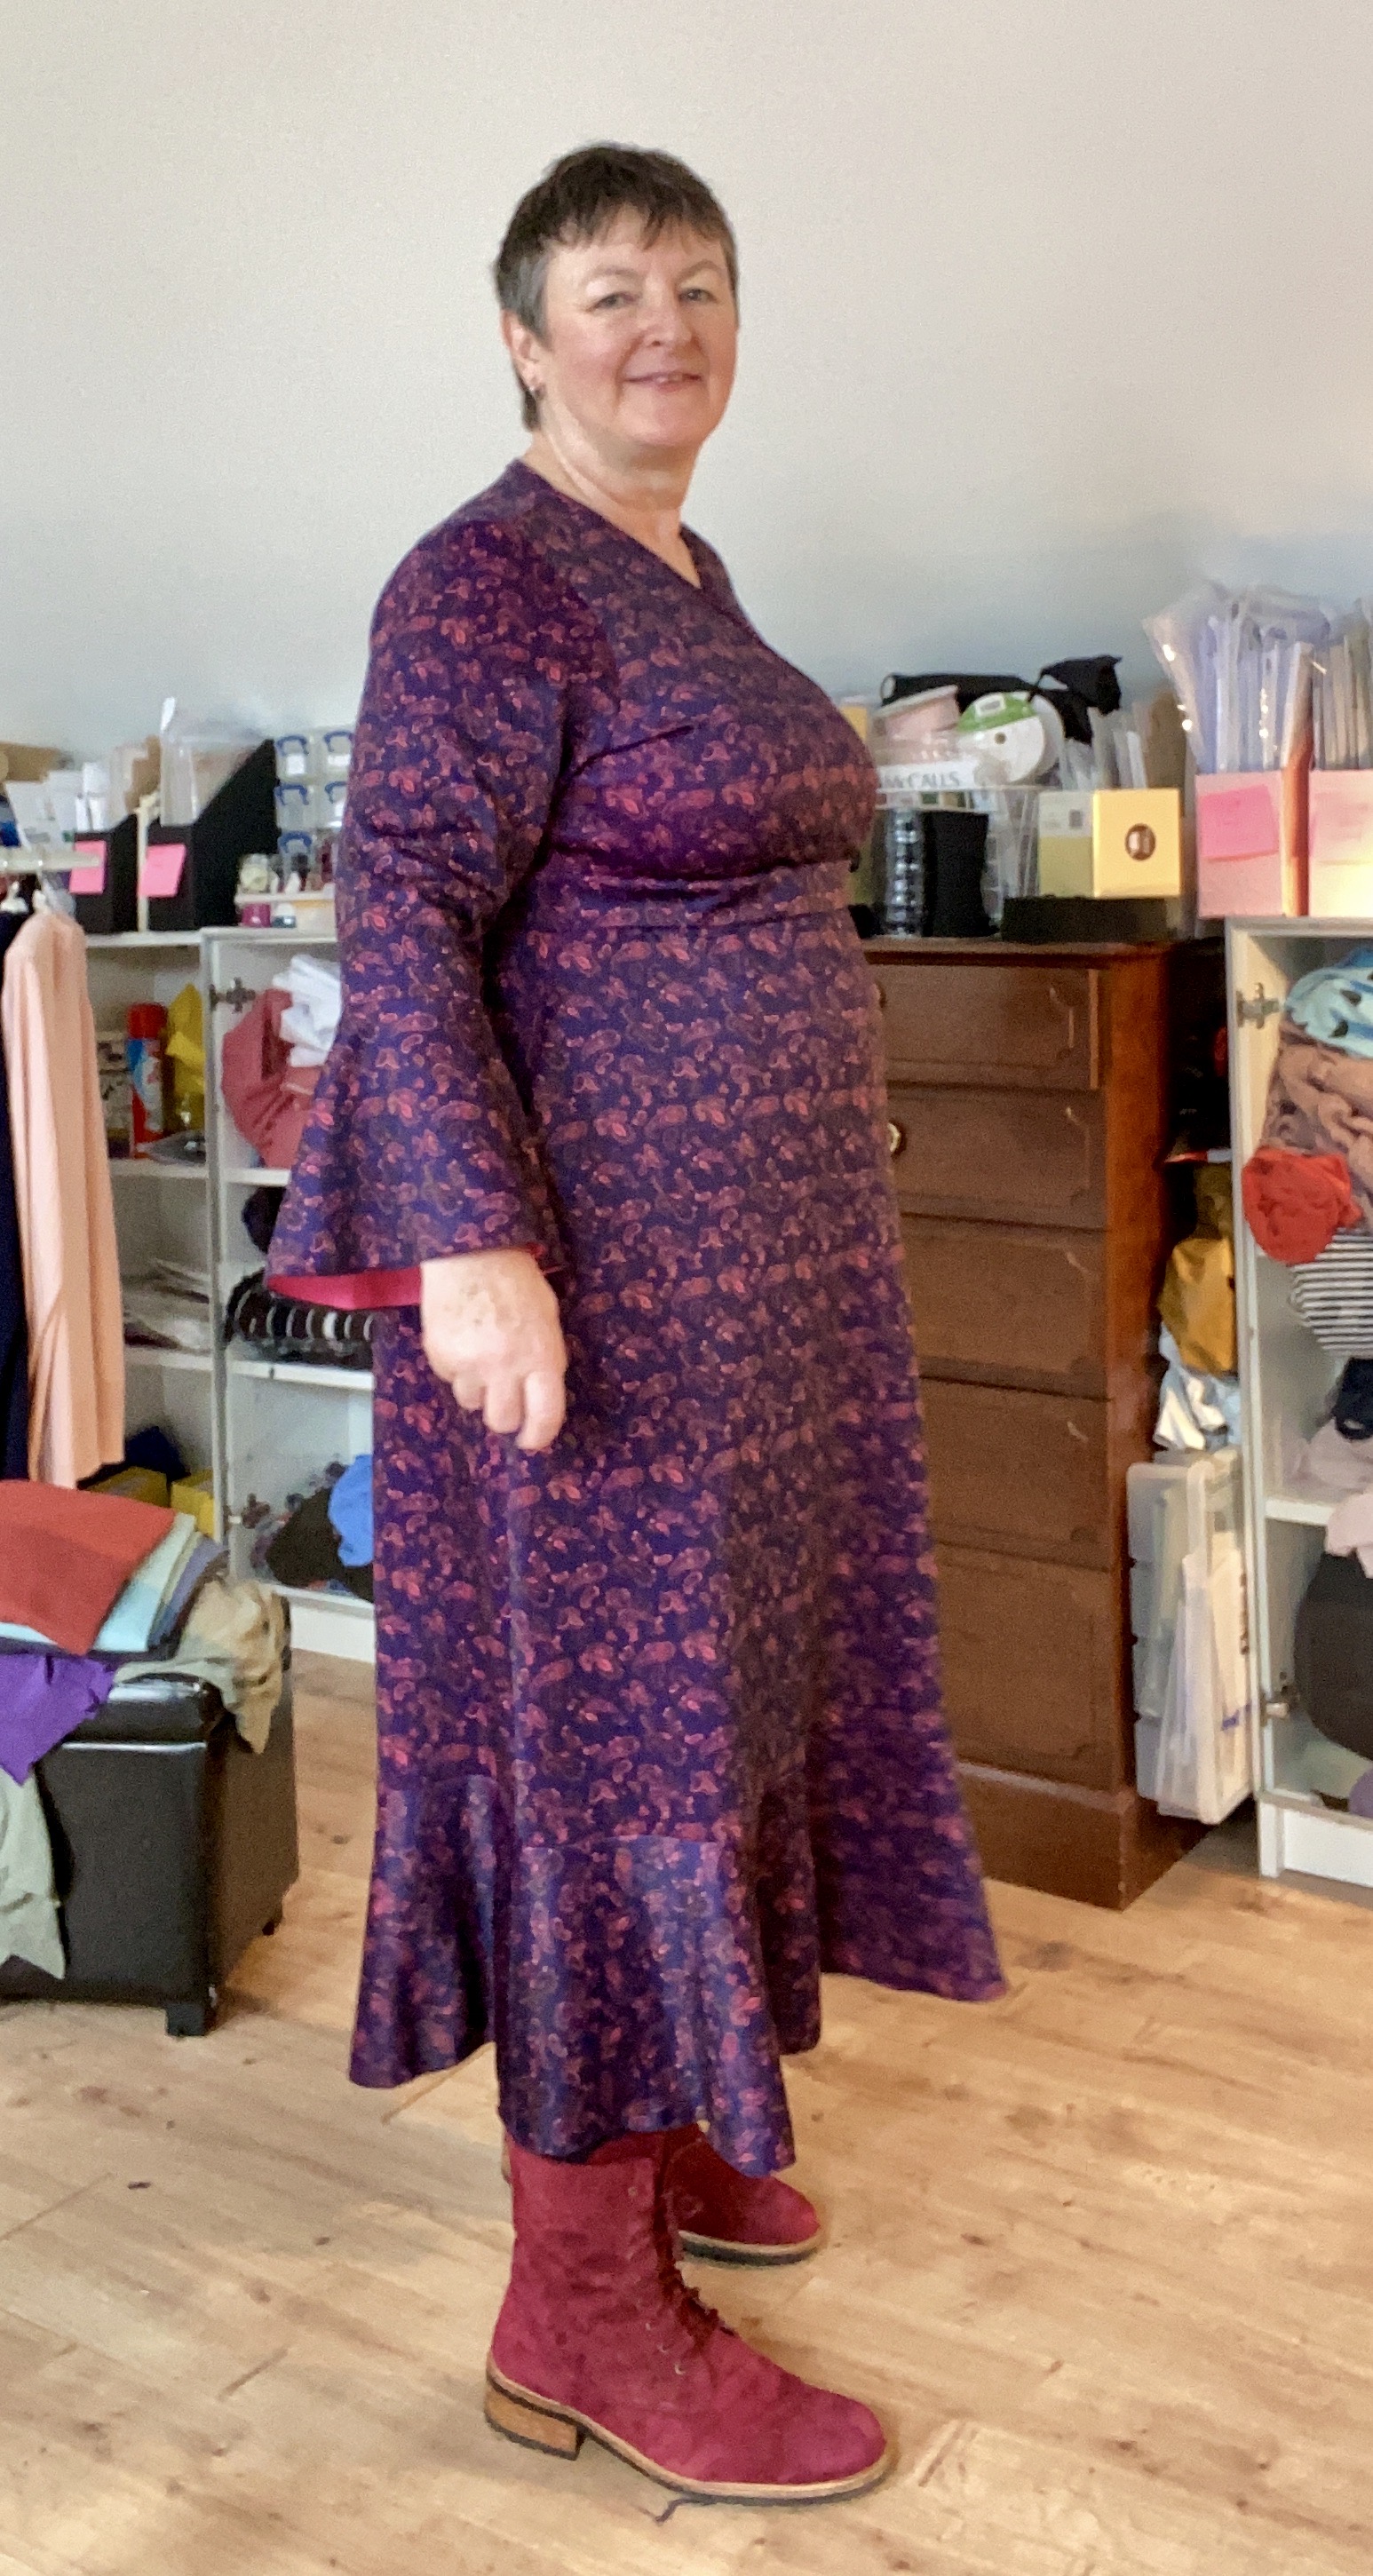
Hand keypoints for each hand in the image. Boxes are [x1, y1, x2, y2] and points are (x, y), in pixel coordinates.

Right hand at [420, 1248, 566, 1451]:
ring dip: (478, 1389)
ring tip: (481, 1356)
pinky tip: (462, 1341)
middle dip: (503, 1416)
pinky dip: (456, 1369)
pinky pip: (450, 1380)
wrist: (471, 1254)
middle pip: (501, 1421)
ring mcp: (470, 1364)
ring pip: (472, 1403)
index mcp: (541, 1357)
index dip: (538, 1436)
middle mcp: (506, 1367)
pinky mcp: (441, 1357)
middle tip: (503, 1400)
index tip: (531, 1439)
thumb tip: (538, 1398)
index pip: (544, 1416)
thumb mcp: (547, 1321)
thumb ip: (544, 1361)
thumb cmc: (517, 1283)